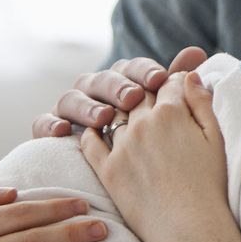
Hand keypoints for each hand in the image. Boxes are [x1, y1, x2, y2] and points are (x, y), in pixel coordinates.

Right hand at [31, 46, 208, 137]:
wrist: (145, 189)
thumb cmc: (161, 149)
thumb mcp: (173, 116)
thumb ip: (180, 84)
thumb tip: (197, 52)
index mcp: (126, 82)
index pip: (132, 68)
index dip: (144, 71)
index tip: (160, 78)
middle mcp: (97, 92)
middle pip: (101, 79)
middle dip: (116, 86)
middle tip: (132, 97)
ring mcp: (74, 112)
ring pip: (71, 98)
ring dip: (86, 104)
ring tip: (103, 117)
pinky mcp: (54, 133)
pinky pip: (43, 124)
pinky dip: (49, 125)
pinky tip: (62, 132)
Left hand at [80, 71, 224, 241]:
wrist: (189, 227)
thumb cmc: (210, 185)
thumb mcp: (216, 138)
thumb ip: (202, 102)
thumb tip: (189, 75)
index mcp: (171, 112)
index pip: (168, 82)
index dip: (174, 83)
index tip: (177, 91)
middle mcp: (142, 123)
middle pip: (140, 94)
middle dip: (147, 93)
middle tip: (153, 102)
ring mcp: (121, 146)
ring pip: (115, 114)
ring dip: (121, 110)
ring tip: (128, 116)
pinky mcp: (107, 169)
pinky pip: (90, 141)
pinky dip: (92, 131)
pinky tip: (97, 129)